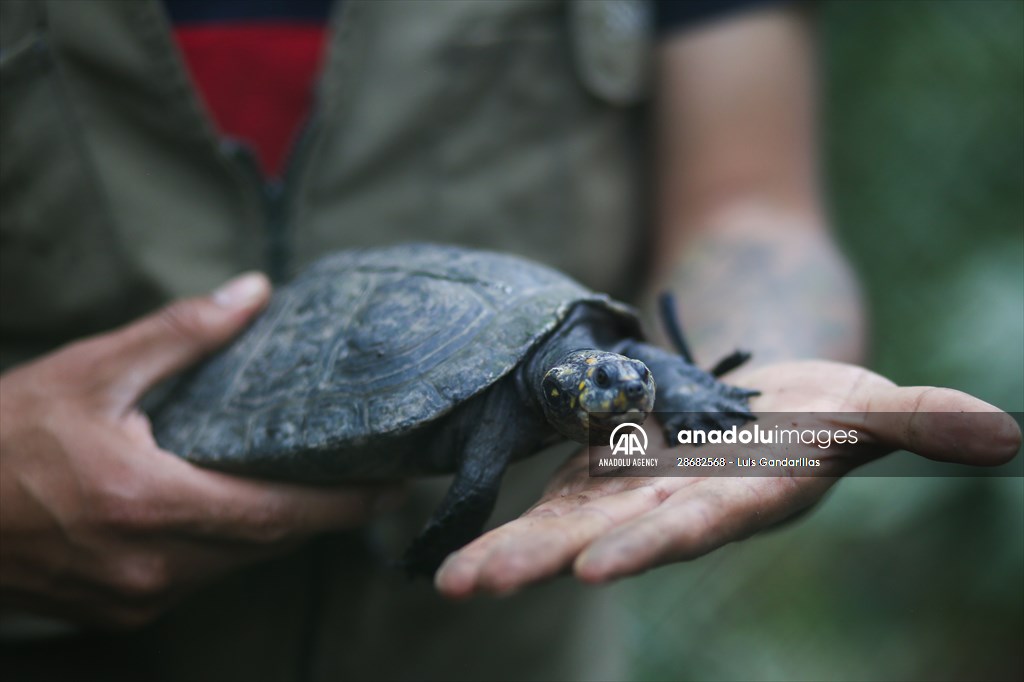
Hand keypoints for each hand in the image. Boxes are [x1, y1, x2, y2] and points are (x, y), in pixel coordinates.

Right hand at [0, 274, 400, 627]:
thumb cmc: (4, 432)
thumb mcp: (94, 370)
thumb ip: (183, 333)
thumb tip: (255, 292)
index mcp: (148, 504)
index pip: (277, 515)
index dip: (342, 506)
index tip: (392, 488)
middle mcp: (148, 565)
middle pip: (266, 545)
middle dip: (321, 517)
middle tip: (367, 482)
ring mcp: (132, 599)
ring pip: (235, 566)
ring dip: (275, 531)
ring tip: (313, 489)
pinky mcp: (118, 613)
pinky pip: (199, 579)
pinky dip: (229, 548)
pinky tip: (237, 512)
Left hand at [435, 360, 1020, 596]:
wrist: (763, 407)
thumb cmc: (823, 411)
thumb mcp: (870, 404)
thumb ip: (919, 420)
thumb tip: (1000, 434)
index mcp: (742, 497)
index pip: (699, 524)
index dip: (657, 544)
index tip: (603, 566)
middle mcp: (679, 508)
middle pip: (610, 538)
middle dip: (549, 560)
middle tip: (483, 585)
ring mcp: (632, 496)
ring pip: (564, 529)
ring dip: (509, 554)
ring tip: (452, 582)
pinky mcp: (595, 473)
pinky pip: (544, 499)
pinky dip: (502, 521)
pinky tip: (451, 548)